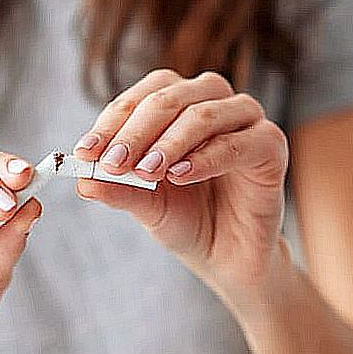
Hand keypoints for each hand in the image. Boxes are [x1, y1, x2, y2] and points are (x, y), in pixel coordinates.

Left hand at [72, 68, 288, 299]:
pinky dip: (205, 158)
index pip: (143, 96)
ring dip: (169, 142)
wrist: (227, 257)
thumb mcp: (145, 205)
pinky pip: (237, 143)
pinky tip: (180, 176)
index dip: (111, 122)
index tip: (85, 152)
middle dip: (135, 131)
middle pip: (169, 97)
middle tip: (113, 162)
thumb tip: (82, 180)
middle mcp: (213, 102)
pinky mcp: (271, 145)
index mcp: (179, 105)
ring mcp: (245, 120)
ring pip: (203, 114)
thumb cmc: (187, 220)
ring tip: (145, 172)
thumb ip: (117, 189)